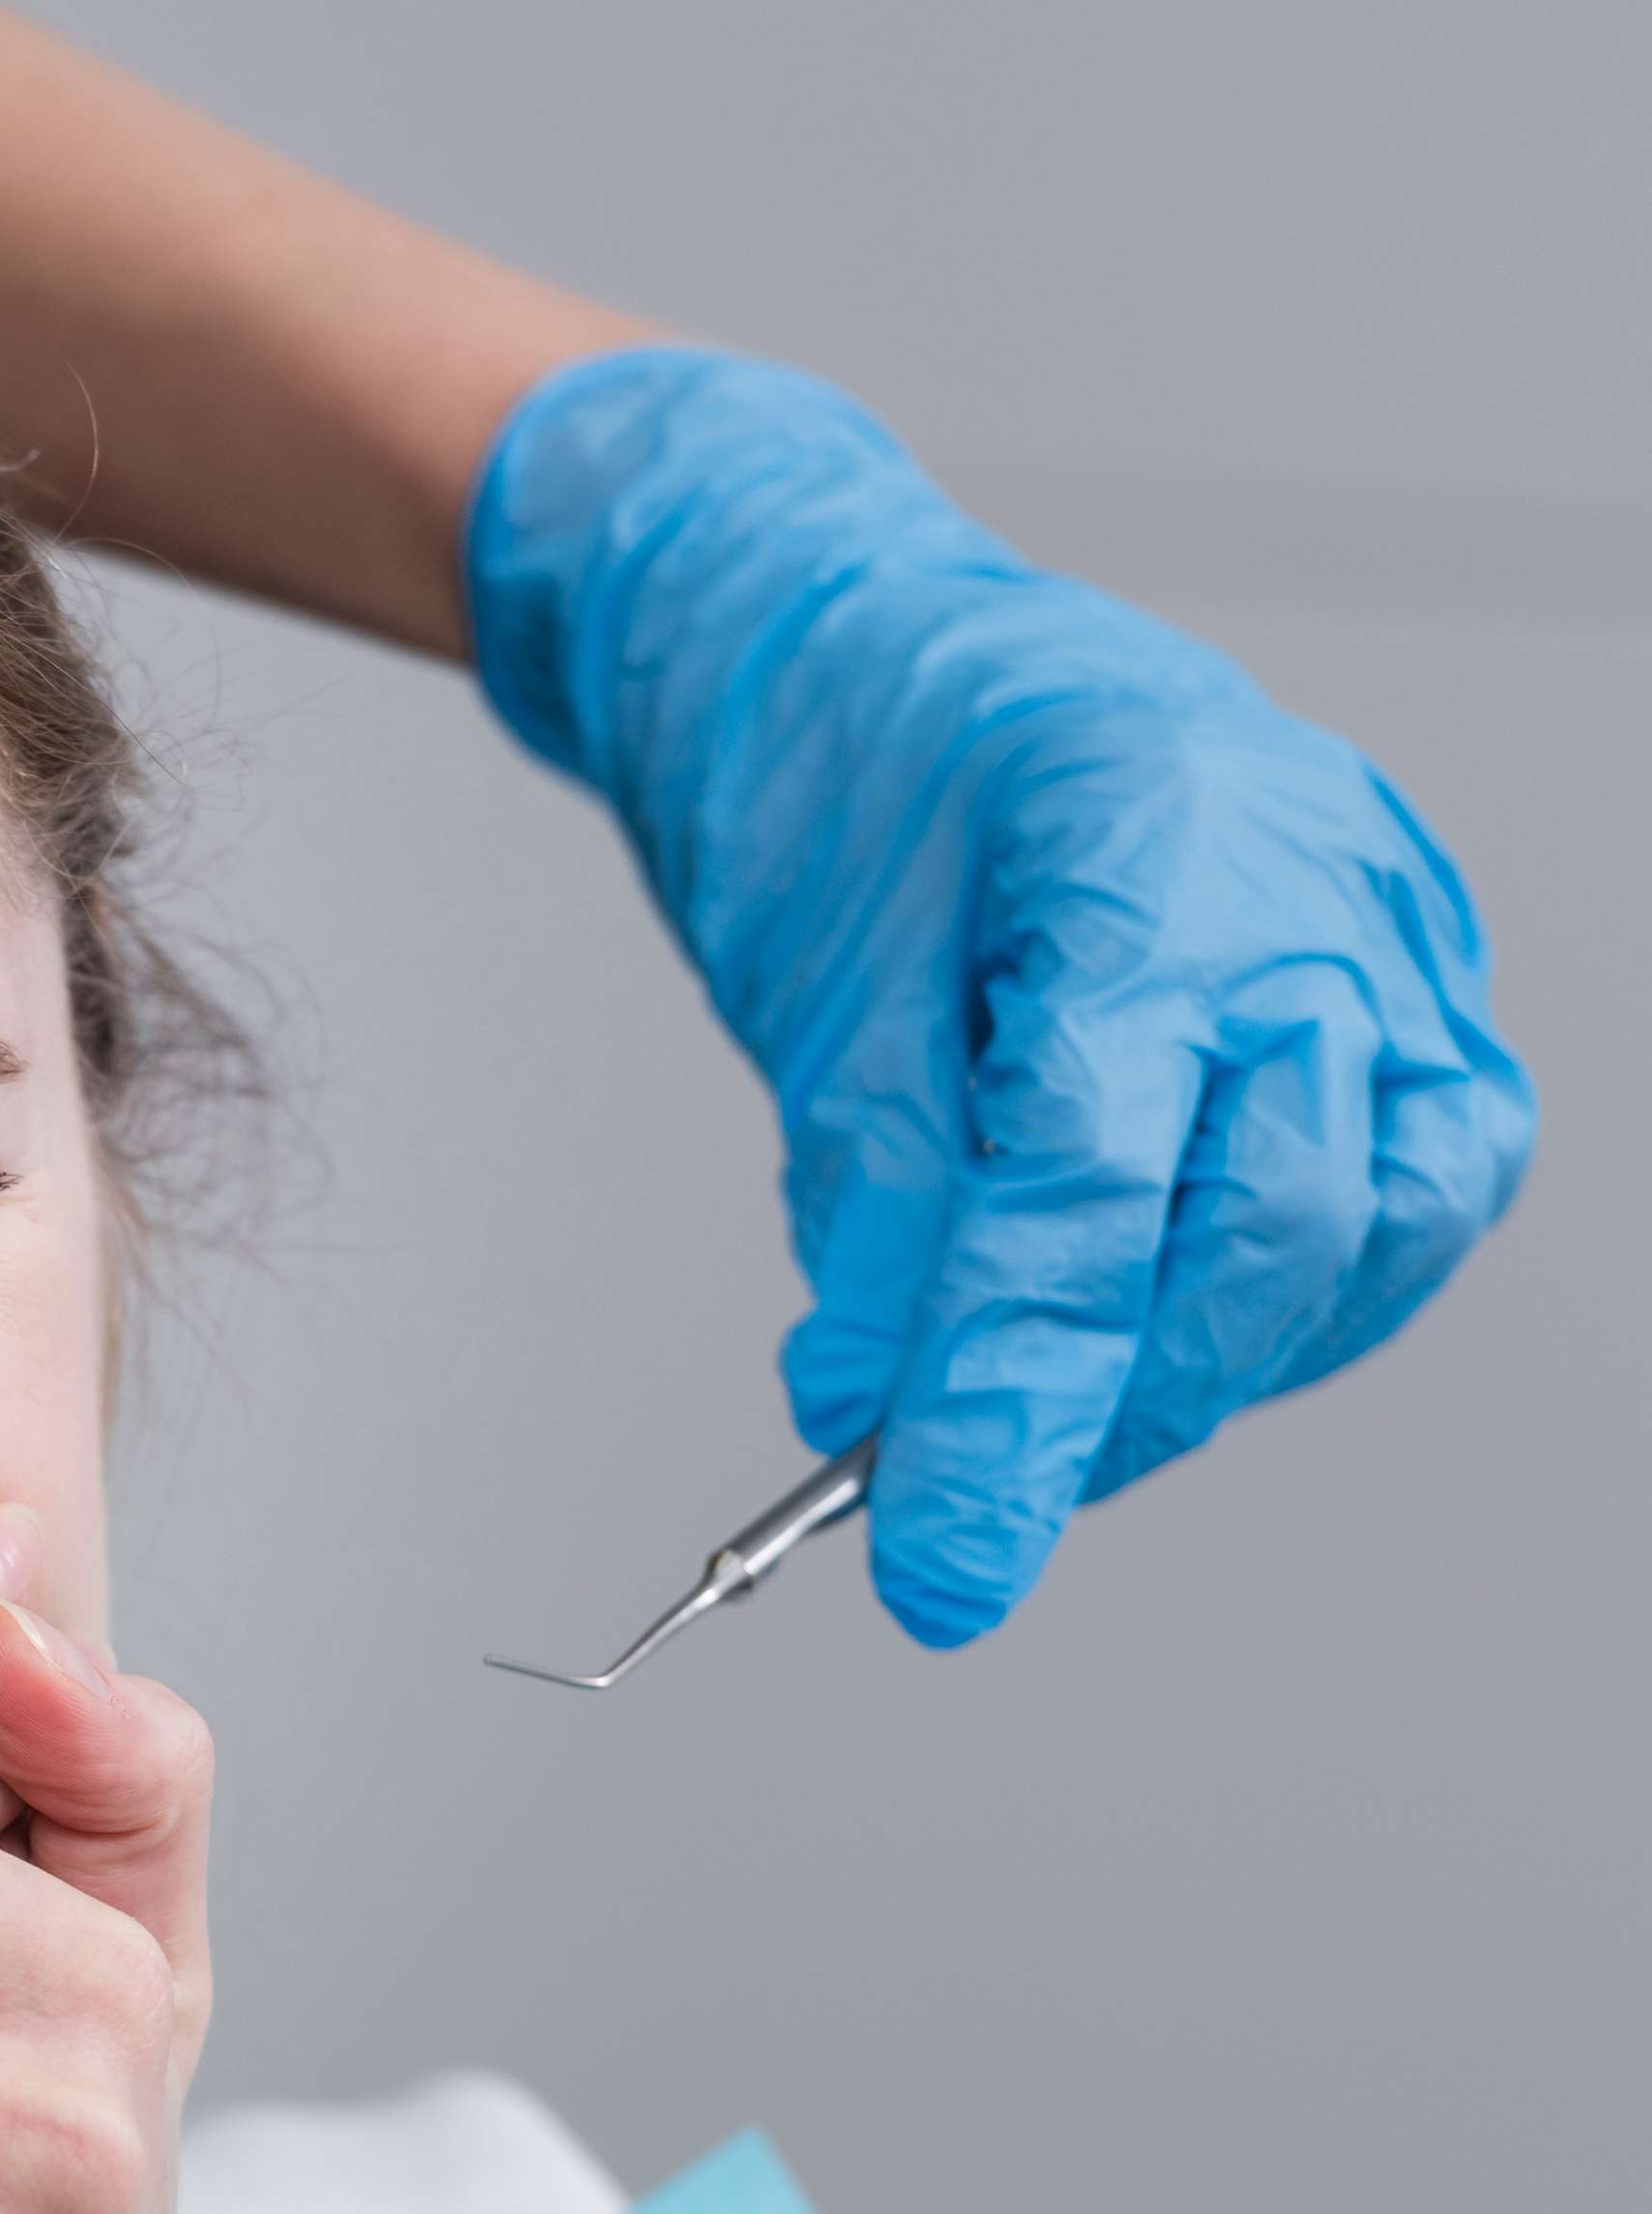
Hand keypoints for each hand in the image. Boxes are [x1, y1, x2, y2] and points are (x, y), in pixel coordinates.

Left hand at [469, 347, 1534, 1646]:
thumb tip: (880, 1413)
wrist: (867, 635)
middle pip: (1277, 1233)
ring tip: (1043, 1384)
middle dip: (1119, 1397)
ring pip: (1376, 1228)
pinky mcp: (1409, 972)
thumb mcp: (816, 999)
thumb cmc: (845, 769)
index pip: (1099, 1204)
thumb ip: (870, 1216)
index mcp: (1157, 858)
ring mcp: (1392, 926)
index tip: (935, 1565)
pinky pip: (1405, 1177)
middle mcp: (1318, 888)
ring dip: (1212, 1353)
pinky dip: (1278, 1282)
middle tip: (965, 1484)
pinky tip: (1151, 1308)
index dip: (1014, 1408)